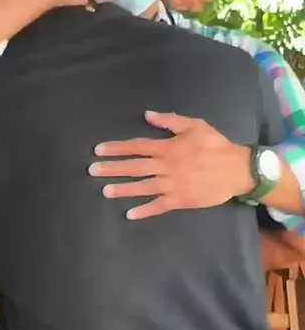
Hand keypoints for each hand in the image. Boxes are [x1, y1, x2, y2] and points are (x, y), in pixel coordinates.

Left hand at [88, 111, 253, 219]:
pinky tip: (130, 214)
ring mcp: (172, 185)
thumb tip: (147, 115)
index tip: (98, 150)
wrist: (237, 169)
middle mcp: (166, 166)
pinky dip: (145, 210)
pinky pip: (159, 206)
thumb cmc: (215, 145)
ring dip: (123, 189)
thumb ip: (169, 121)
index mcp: (168, 148)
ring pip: (143, 187)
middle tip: (92, 171)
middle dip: (112, 168)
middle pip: (134, 167)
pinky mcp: (180, 200)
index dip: (117, 148)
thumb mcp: (194, 125)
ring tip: (105, 191)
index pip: (137, 147)